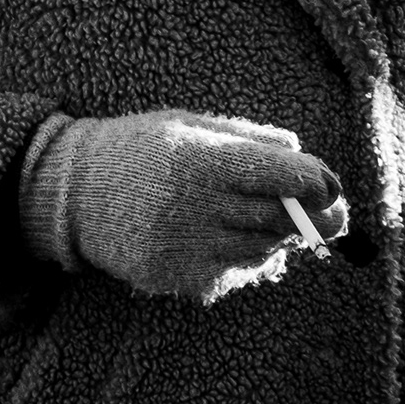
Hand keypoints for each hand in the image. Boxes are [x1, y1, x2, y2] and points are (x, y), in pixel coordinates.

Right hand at [34, 109, 348, 302]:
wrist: (71, 191)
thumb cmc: (139, 149)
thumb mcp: (189, 126)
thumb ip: (248, 139)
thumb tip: (304, 158)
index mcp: (202, 160)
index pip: (286, 177)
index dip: (320, 184)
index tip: (332, 188)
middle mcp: (195, 206)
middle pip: (283, 220)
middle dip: (315, 219)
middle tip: (333, 218)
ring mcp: (183, 247)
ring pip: (261, 249)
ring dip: (277, 237)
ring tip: (266, 221)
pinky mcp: (173, 277)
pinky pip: (231, 273)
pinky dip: (242, 259)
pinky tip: (226, 240)